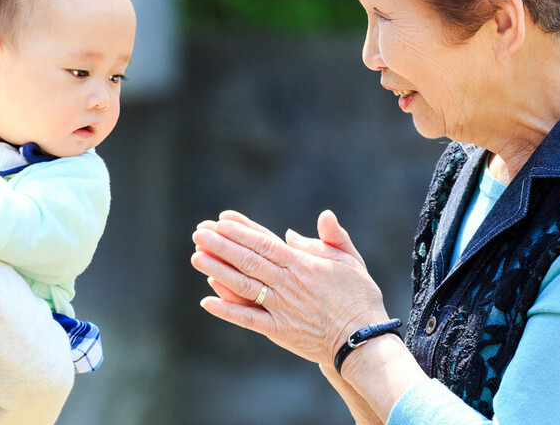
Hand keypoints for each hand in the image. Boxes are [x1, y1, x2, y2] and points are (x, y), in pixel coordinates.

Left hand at [190, 209, 388, 366]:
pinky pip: (248, 319)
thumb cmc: (359, 297)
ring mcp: (281, 307)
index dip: (241, 230)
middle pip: (248, 260)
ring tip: (196, 257)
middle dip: (221, 244)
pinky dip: (227, 310)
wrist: (362, 339)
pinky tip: (207, 301)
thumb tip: (314, 220)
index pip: (265, 241)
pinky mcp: (279, 330)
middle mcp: (288, 283)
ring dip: (217, 271)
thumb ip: (332, 237)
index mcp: (303, 263)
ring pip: (243, 285)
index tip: (221, 220)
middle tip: (198, 233)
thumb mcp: (350, 259)